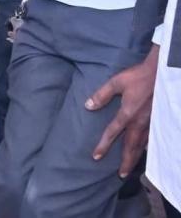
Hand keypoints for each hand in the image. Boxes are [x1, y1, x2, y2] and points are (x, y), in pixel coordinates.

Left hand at [86, 45, 158, 176]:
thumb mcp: (116, 82)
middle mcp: (140, 123)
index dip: (103, 145)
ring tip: (131, 168)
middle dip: (125, 162)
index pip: (112, 133)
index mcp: (128, 114)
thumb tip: (88, 106)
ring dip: (136, 158)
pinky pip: (152, 140)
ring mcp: (152, 124)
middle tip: (121, 174)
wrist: (162, 75)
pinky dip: (147, 149)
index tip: (95, 157)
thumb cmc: (139, 76)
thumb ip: (102, 95)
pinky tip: (145, 152)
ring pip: (143, 146)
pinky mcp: (159, 122)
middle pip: (131, 147)